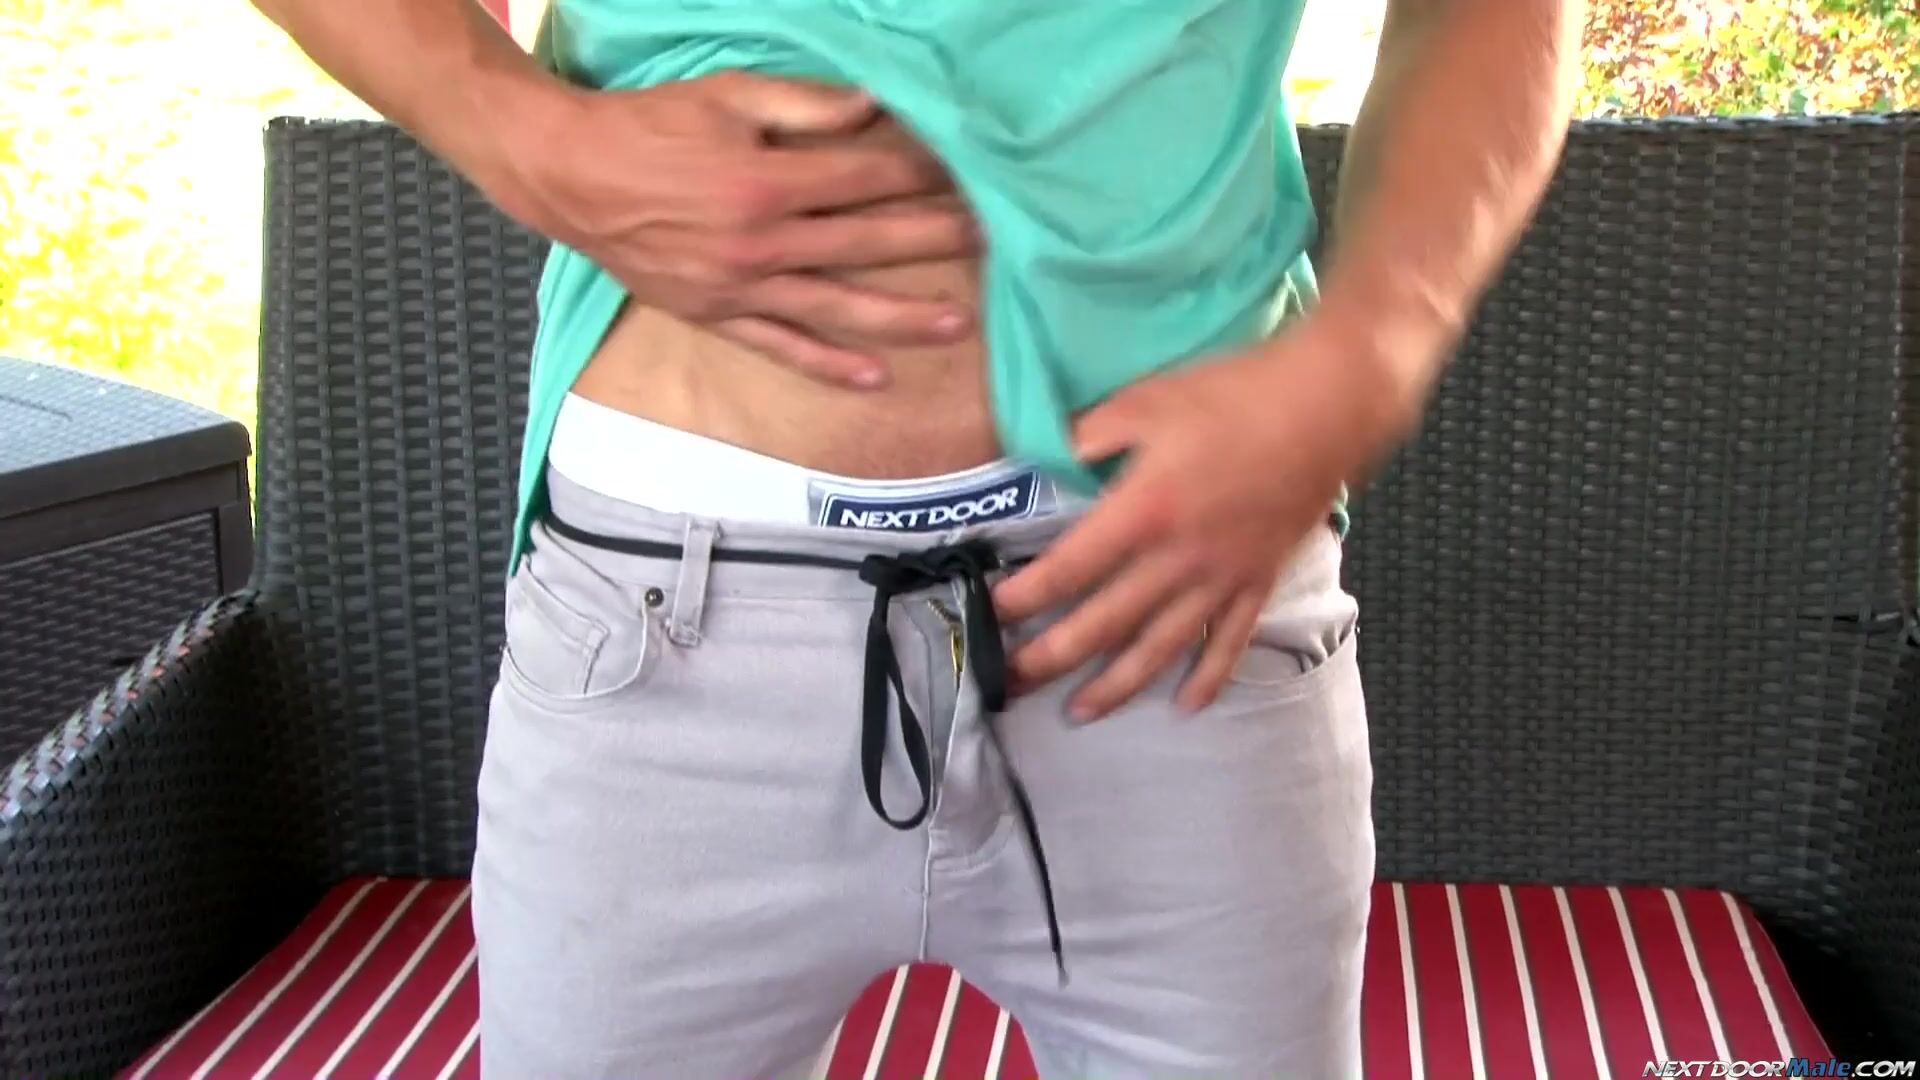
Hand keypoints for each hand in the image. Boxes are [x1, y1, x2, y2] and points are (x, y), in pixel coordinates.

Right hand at [501, 71, 978, 387]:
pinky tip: (873, 376)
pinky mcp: (716, 314)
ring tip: (958, 325)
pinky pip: (780, 346)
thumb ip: (804, 105)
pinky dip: (826, 364)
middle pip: (866, 243)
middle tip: (994, 245)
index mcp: (767, 181)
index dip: (921, 177)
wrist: (569, 175)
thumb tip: (876, 107)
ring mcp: (739, 287)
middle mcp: (761, 242)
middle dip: (933, 241)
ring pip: (836, 307)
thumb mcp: (726, 96)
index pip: (866, 180)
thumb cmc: (649, 125)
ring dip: (900, 317)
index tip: (969, 178)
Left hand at [993, 319, 1421, 719]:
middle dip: (1052, 657)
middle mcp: (1178, 558)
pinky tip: (1184, 706)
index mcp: (1143, 511)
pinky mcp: (1259, 581)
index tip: (990, 613)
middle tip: (1013, 682)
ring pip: (1160, 646)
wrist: (1328, 405)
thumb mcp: (1146, 400)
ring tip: (1079, 712)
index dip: (1024, 596)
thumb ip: (1090, 433)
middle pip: (1104, 622)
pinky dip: (1207, 679)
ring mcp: (1222, 577)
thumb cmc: (1235, 395)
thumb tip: (1048, 455)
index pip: (1068, 568)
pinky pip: (1229, 643)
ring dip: (1116, 684)